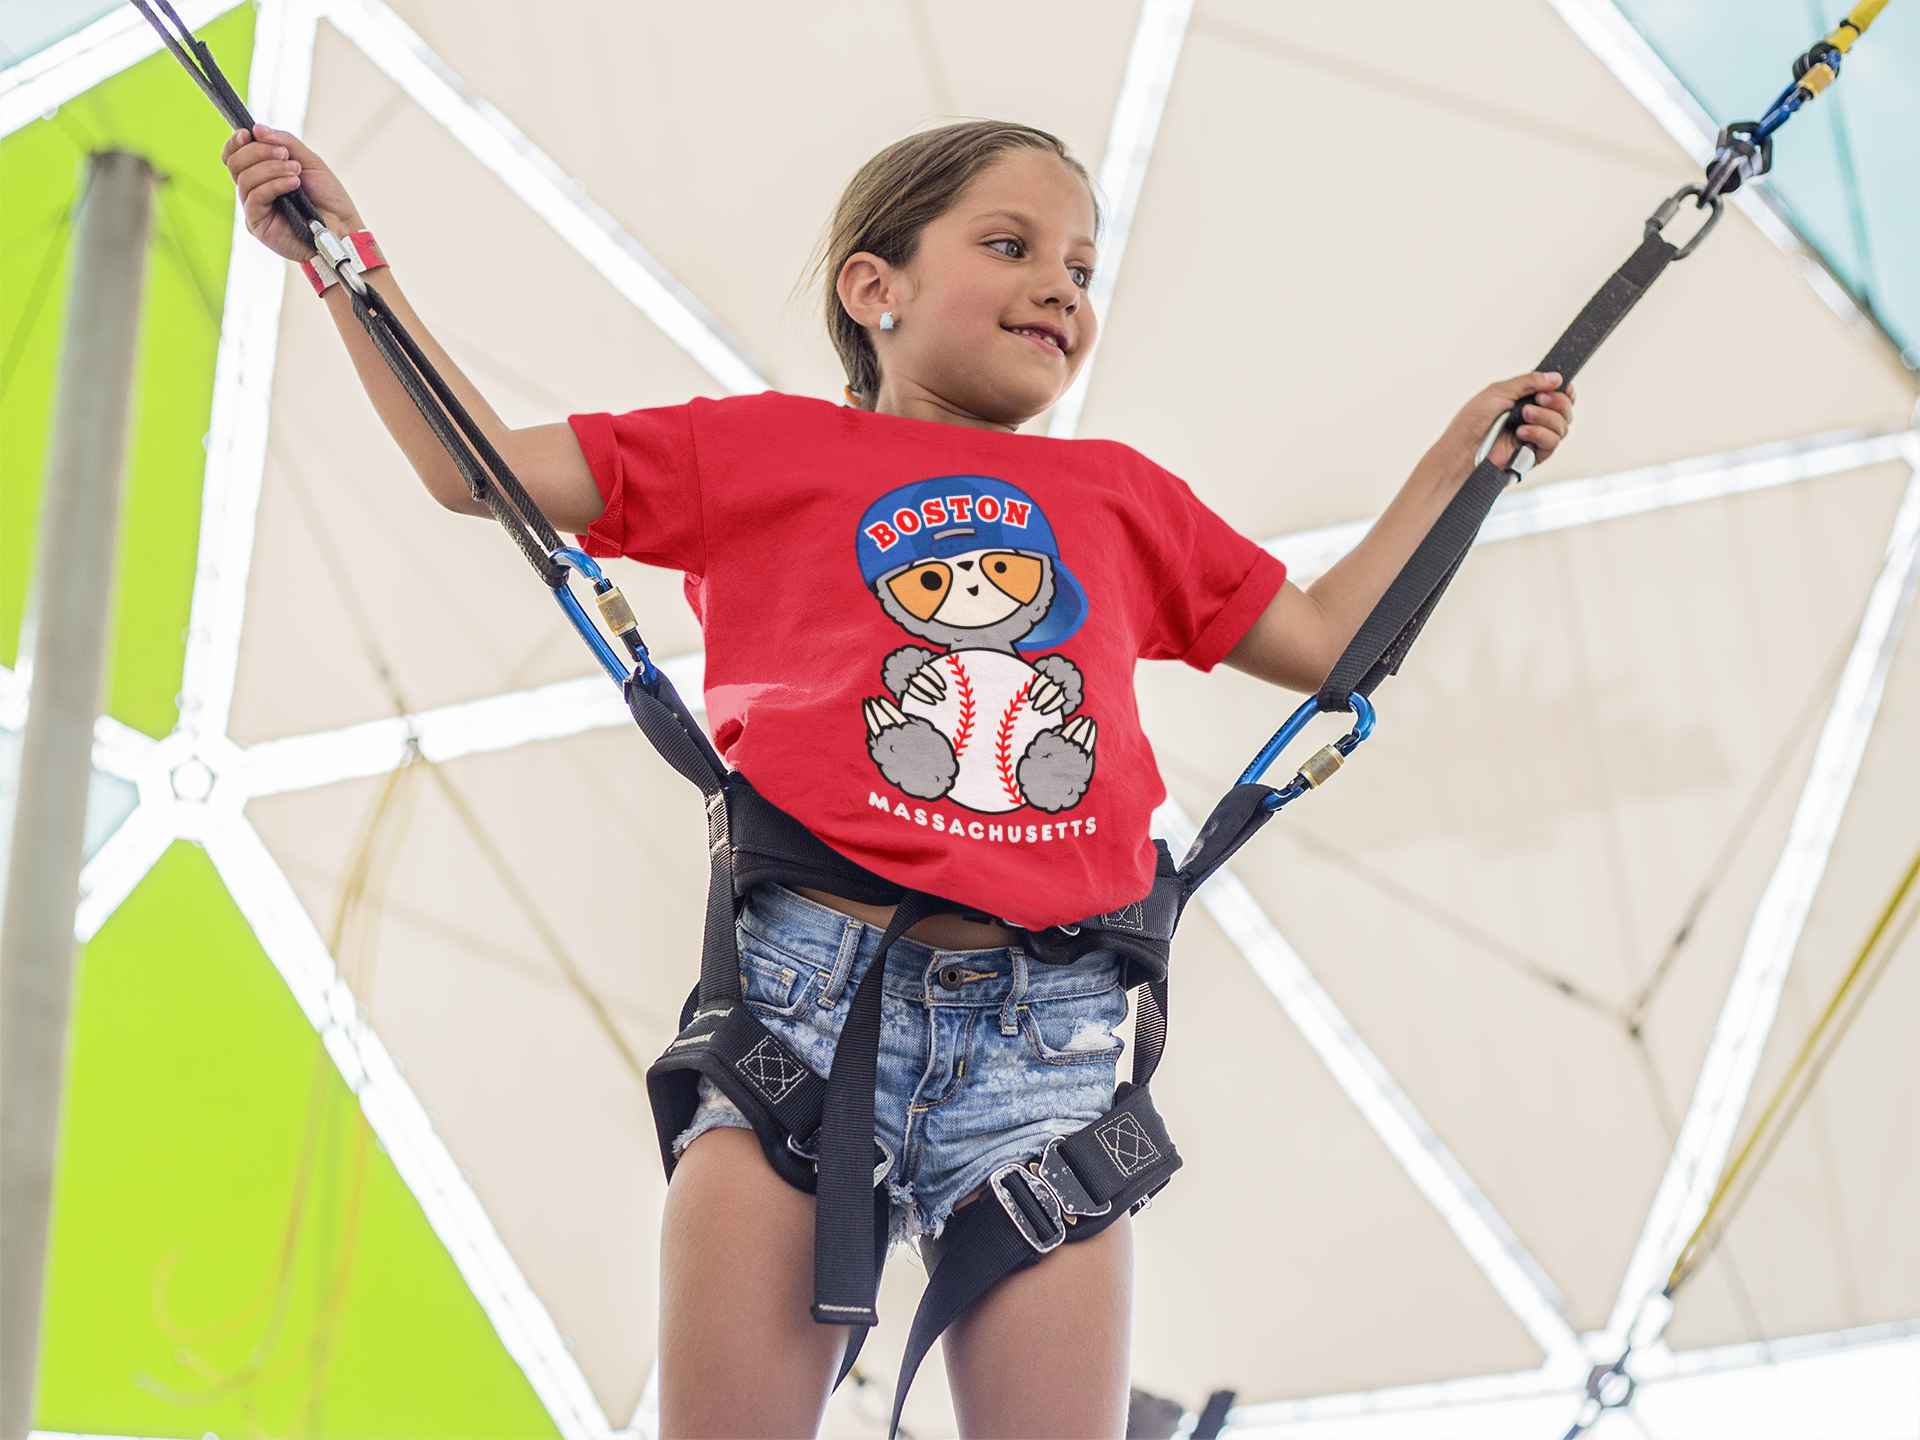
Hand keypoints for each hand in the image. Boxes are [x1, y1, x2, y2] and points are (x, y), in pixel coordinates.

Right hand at [220, 125, 362, 263]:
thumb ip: (284, 142)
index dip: (236, 142)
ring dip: (271, 169)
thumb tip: (256, 129)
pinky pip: (254, 198)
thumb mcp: (308, 161)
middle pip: (235, 163)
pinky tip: (293, 184)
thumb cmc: (328, 197)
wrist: (342, 226)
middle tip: (285, 155)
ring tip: (296, 172)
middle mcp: (253, 190)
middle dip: (259, 152)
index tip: (248, 133)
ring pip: (244, 179)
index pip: (234, 155)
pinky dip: (273, 186)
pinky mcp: (257, 225)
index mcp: (261, 174)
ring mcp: (254, 208)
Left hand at [1439, 371, 1575, 475]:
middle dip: (1556, 401)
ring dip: (1546, 418)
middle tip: (1539, 399)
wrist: (1462, 448)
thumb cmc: (1472, 421)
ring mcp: (1536, 437)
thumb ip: (1529, 381)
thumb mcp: (1499, 391)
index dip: (1564, 391)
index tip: (1561, 387)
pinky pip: (1552, 443)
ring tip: (1524, 415)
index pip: (1559, 395)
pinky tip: (1521, 432)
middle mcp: (1534, 419)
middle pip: (1566, 409)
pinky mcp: (1534, 455)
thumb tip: (1556, 377)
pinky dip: (1540, 434)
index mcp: (1526, 401)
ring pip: (1562, 426)